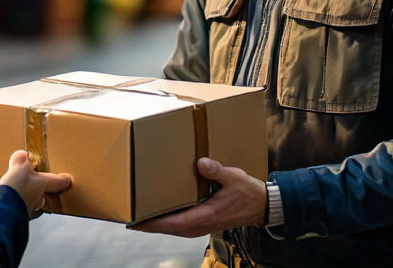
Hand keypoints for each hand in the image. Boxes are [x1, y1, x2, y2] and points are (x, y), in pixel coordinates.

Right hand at [0, 150, 71, 217]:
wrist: (2, 211)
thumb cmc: (15, 189)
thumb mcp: (19, 168)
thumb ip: (22, 160)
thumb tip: (23, 156)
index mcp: (42, 184)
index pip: (59, 182)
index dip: (63, 180)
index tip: (68, 179)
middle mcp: (39, 198)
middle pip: (43, 191)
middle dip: (38, 186)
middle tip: (31, 179)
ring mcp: (28, 209)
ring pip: (30, 200)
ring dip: (25, 194)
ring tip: (14, 187)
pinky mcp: (17, 216)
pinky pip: (18, 206)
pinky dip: (14, 202)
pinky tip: (6, 197)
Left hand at [131, 157, 265, 237]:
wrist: (262, 207)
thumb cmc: (248, 193)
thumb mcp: (235, 178)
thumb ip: (217, 171)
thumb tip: (201, 163)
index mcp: (206, 215)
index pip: (174, 223)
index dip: (154, 223)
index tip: (137, 222)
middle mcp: (202, 224)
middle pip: (169, 229)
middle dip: (149, 225)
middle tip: (130, 218)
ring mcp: (202, 226)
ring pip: (174, 230)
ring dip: (157, 225)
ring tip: (140, 218)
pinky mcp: (204, 224)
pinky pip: (181, 227)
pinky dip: (168, 223)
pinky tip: (161, 216)